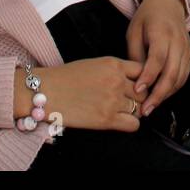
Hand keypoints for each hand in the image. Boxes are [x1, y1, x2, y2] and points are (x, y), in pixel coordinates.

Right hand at [30, 58, 146, 131]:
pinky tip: (119, 121)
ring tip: (119, 112)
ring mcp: (113, 100)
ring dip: (133, 112)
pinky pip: (133, 125)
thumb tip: (131, 82)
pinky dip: (130, 124)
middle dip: (138, 98)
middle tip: (128, 102)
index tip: (136, 86)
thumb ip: (114, 70)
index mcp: (113, 64)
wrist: (45, 92)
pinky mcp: (107, 119)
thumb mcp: (94, 64)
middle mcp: (117, 81)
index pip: (143, 70)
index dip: (141, 80)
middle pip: (144, 91)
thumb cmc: (65, 78)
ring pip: (140, 109)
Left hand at [126, 0, 189, 116]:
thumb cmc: (147, 17)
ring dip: (166, 94)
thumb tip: (135, 79)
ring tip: (152, 106)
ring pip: (180, 77)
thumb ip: (135, 54)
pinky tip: (162, 95)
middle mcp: (178, 42)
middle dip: (159, 94)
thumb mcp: (134, 31)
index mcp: (162, 33)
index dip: (148, 76)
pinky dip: (174, 88)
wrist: (168, 3)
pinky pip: (184, 75)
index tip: (138, 91)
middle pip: (172, 72)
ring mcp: (187, 49)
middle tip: (146, 109)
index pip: (157, 59)